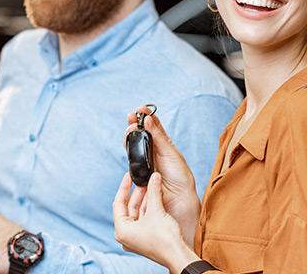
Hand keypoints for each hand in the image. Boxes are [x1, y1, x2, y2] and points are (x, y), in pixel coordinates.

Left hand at [113, 173, 198, 270]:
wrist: (179, 256)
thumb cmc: (165, 239)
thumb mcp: (156, 211)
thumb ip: (153, 192)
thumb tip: (154, 177)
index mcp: (121, 230)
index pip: (118, 203)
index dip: (124, 187)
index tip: (128, 176)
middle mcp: (126, 235)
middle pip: (128, 208)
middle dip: (136, 193)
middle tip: (142, 180)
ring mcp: (136, 238)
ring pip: (137, 213)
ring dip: (144, 200)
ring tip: (150, 186)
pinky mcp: (145, 238)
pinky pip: (144, 219)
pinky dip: (148, 209)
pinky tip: (154, 198)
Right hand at [126, 106, 200, 244]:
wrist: (178, 198)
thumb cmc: (179, 175)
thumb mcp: (170, 152)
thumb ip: (158, 136)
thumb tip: (148, 118)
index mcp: (162, 143)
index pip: (152, 125)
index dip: (145, 115)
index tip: (141, 108)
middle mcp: (152, 149)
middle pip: (139, 132)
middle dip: (134, 122)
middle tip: (132, 116)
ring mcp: (144, 159)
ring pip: (133, 142)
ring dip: (130, 133)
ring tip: (131, 127)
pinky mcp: (137, 169)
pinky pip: (130, 156)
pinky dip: (127, 147)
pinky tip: (128, 141)